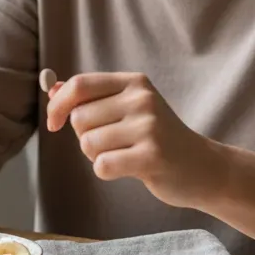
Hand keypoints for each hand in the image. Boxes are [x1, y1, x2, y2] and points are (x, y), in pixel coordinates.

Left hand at [45, 72, 221, 207]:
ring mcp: (149, 127)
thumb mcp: (128, 109)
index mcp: (134, 83)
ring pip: (88, 144)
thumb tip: (52, 89)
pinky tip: (128, 169)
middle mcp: (142, 100)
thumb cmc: (157, 138)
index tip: (53, 123)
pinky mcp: (151, 156)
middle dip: (85, 137)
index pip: (80, 85)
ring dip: (97, 156)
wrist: (202, 167)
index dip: (58, 105)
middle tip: (113, 143)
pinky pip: (102, 165)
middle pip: (79, 118)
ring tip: (124, 155)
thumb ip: (91, 98)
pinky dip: (106, 172)